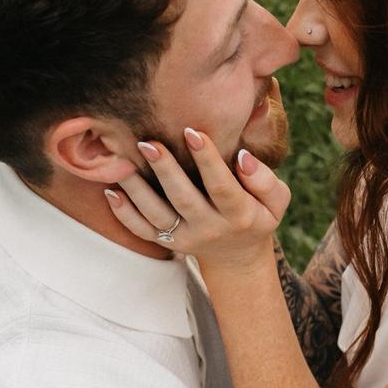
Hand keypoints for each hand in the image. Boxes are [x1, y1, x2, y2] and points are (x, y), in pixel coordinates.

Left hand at [106, 128, 290, 271]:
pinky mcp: (167, 242)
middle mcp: (209, 228)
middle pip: (184, 199)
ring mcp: (185, 238)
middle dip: (165, 170)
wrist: (238, 256)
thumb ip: (265, 180)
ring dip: (137, 190)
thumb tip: (242, 157)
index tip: (193, 131)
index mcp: (238, 214)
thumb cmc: (256, 215)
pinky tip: (112, 191)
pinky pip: (142, 231)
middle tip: (148, 142)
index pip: (221, 186)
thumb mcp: (276, 202)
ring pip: (157, 216)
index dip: (208, 160)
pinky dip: (125, 214)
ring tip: (122, 163)